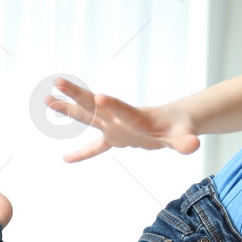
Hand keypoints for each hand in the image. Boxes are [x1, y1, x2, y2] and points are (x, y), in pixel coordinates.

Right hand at [45, 79, 199, 162]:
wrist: (174, 123)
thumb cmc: (179, 128)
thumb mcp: (184, 135)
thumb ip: (185, 141)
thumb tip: (194, 145)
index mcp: (138, 117)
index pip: (124, 110)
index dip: (114, 105)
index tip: (98, 95)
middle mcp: (120, 119)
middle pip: (95, 106)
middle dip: (77, 95)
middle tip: (58, 82)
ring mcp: (114, 127)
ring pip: (88, 117)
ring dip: (68, 109)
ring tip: (46, 99)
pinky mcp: (114, 138)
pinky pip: (95, 147)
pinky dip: (82, 154)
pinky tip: (65, 159)